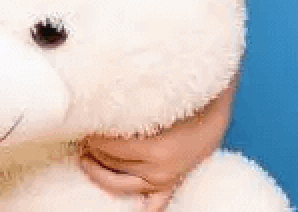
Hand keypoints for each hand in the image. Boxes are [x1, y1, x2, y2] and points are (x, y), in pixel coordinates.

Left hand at [79, 81, 234, 210]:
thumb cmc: (185, 96)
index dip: (90, 134)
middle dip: (91, 149)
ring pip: (119, 184)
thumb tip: (95, 100)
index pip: (106, 146)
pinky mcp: (172, 183)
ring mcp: (165, 179)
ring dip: (99, 172)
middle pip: (109, 163)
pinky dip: (139, 207)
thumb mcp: (152, 99)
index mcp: (153, 149)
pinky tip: (125, 205)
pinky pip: (154, 205)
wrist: (216, 106)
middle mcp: (158, 170)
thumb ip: (126, 105)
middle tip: (81, 135)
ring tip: (86, 158)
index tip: (81, 123)